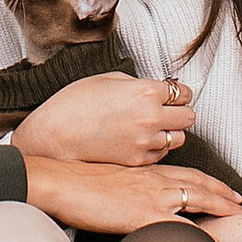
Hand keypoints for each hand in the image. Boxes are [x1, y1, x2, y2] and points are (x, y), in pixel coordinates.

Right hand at [11, 70, 196, 166]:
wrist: (53, 135)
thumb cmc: (74, 104)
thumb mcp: (108, 79)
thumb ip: (138, 84)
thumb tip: (155, 90)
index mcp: (145, 92)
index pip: (182, 92)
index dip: (177, 92)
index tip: (171, 94)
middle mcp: (151, 118)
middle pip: (188, 116)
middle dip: (179, 112)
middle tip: (166, 110)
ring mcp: (145, 142)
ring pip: (178, 138)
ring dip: (170, 132)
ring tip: (152, 127)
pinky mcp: (137, 161)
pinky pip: (161, 155)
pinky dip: (155, 148)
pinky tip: (140, 141)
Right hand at [21, 156, 241, 233]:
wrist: (61, 182)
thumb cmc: (78, 182)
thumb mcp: (110, 179)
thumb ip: (128, 188)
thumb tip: (132, 200)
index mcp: (147, 173)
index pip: (186, 174)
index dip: (208, 182)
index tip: (224, 190)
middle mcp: (155, 181)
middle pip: (200, 185)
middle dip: (224, 194)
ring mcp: (152, 198)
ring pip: (198, 199)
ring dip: (224, 208)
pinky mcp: (144, 216)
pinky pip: (182, 228)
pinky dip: (205, 238)